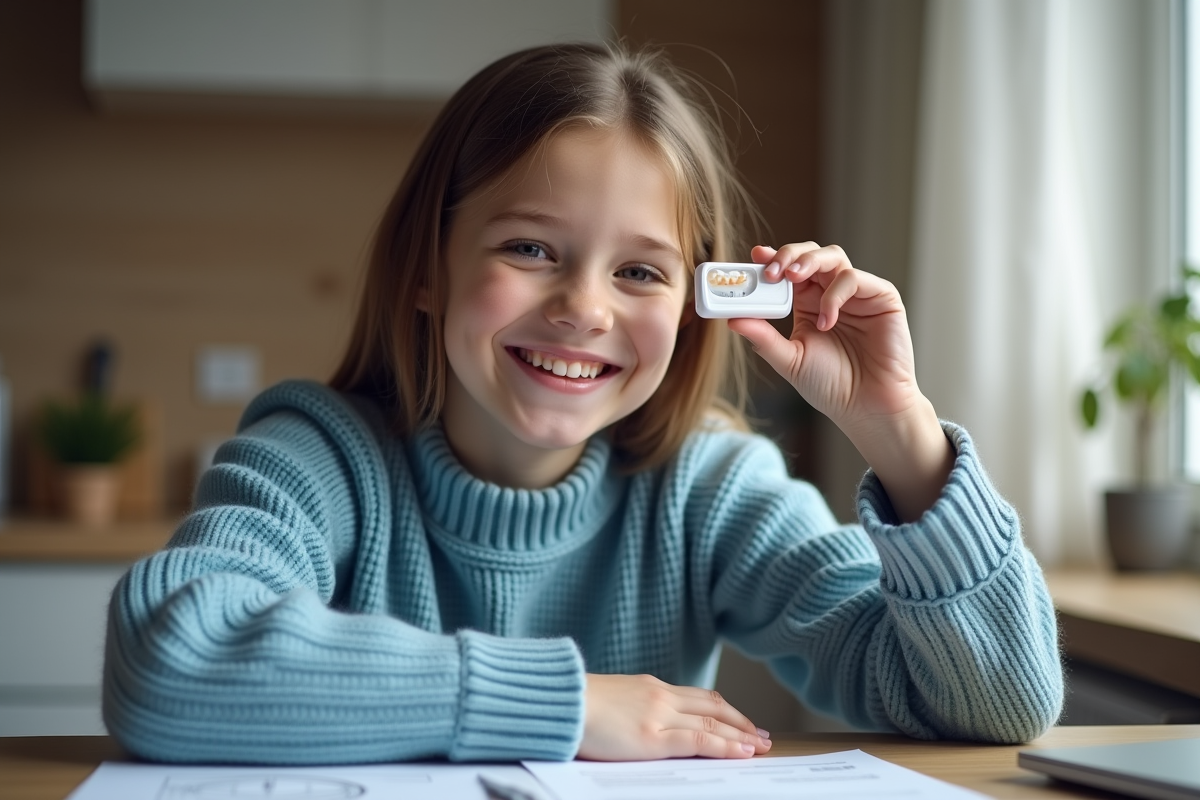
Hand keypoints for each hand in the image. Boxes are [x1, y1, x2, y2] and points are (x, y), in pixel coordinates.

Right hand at [578, 673, 770, 760]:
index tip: (742, 720)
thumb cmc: (573, 707)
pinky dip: (725, 746)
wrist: (555, 702)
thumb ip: (634, 709)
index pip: (698, 696)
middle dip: (742, 722)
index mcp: (650, 686)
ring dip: (742, 735)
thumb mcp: (611, 701)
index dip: (725, 709)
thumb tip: (643, 725)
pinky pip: (699, 740)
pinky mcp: (652, 737)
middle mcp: (660, 696)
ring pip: (713, 723)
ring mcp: (659, 715)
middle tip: (763, 735)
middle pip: (713, 707)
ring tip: (761, 746)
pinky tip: (741, 752)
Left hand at [727, 243, 952, 520]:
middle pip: (810, 254)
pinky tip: (826, 321)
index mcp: (807, 303)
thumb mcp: (789, 359)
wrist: (865, 407)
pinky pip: (854, 279)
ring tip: (791, 278)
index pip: (788, 270)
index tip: (755, 257)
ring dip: (808, 261)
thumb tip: (732, 319)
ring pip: (832, 256)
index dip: (772, 258)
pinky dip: (834, 294)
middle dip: (788, 254)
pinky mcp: (881, 297)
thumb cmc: (830, 385)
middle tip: (771, 269)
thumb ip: (763, 337)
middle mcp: (830, 293)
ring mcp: (857, 293)